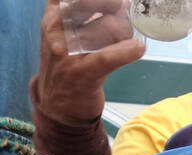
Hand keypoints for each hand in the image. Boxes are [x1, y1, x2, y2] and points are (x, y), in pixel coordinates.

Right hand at [34, 0, 145, 125]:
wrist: (58, 107)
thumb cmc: (68, 65)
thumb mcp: (67, 32)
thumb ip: (87, 13)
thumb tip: (122, 3)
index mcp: (53, 15)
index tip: (114, 1)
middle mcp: (56, 30)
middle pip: (92, 2)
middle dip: (114, 5)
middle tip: (125, 11)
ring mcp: (67, 53)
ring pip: (108, 28)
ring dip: (126, 31)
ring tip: (128, 39)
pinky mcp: (82, 73)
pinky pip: (108, 57)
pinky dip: (127, 51)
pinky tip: (138, 48)